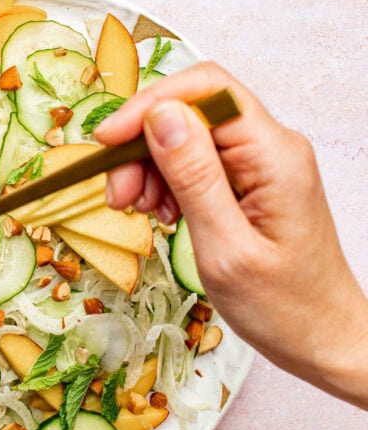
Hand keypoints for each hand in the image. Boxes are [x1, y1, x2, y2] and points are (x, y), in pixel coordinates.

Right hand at [95, 62, 367, 407]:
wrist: (322, 338)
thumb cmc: (284, 309)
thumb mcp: (226, 249)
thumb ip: (194, 178)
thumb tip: (161, 116)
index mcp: (274, 156)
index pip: (206, 91)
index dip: (149, 106)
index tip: (107, 141)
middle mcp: (273, 148)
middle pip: (193, 111)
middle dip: (143, 145)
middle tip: (117, 195)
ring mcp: (264, 165)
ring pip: (190, 137)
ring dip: (151, 167)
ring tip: (137, 211)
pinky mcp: (253, 183)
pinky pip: (200, 163)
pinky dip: (169, 183)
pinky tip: (160, 214)